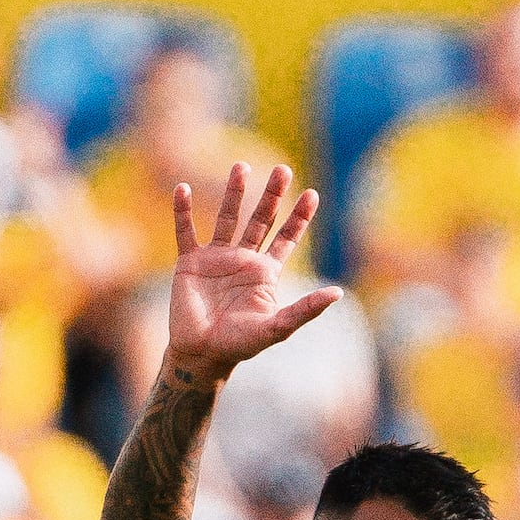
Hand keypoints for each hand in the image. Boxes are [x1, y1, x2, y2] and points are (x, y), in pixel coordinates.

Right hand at [155, 164, 336, 389]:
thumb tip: (338, 293)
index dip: (299, 217)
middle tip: (284, 169)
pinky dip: (182, 211)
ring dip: (235, 192)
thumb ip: (306, 309)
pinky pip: (185, 232)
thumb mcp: (277, 327)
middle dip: (272, 196)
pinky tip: (183, 189)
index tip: (312, 194)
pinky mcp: (190, 263)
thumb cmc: (239, 345)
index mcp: (264, 272)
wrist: (200, 353)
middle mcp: (242, 260)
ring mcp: (216, 258)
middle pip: (261, 220)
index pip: (286, 238)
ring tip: (242, 166)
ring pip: (227, 218)